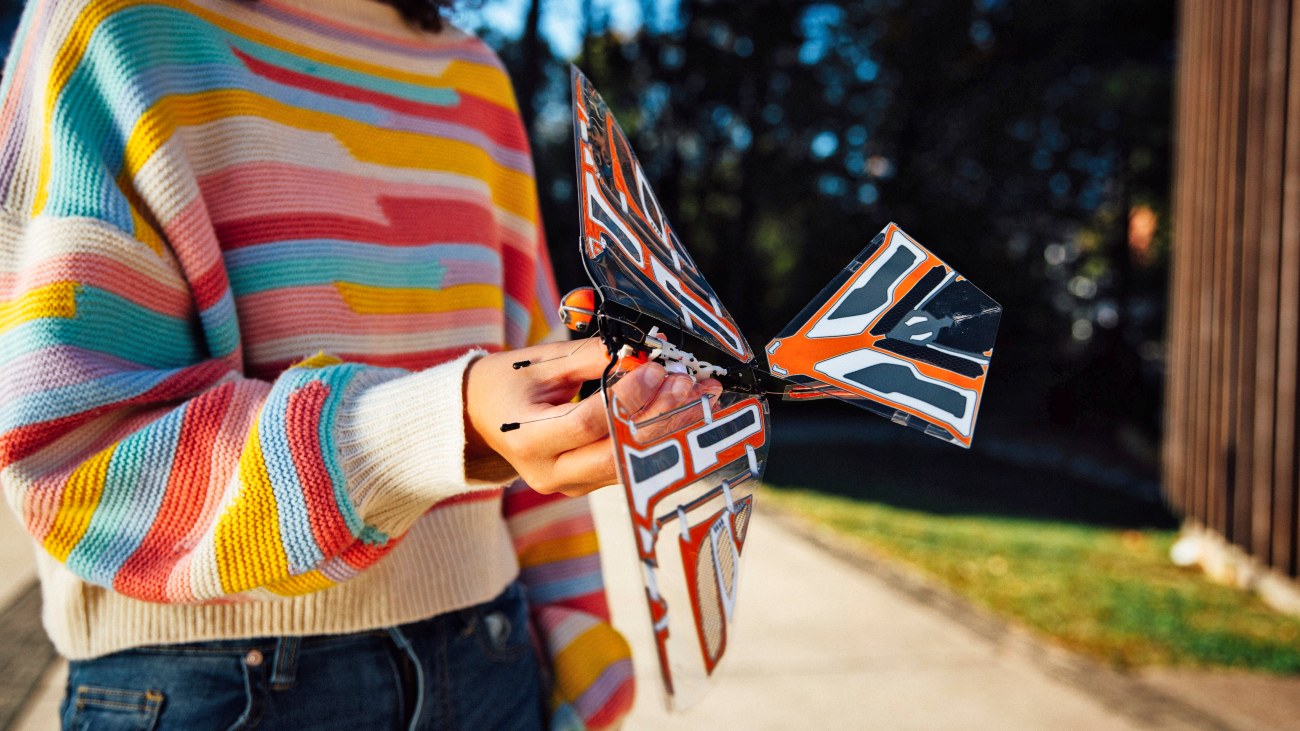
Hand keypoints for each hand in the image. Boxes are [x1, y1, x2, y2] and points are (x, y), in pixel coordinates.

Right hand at [463, 339, 720, 495]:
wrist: (479, 418)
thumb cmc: (506, 383)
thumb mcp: (539, 362)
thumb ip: (589, 356)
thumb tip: (641, 352)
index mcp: (527, 439)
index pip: (587, 423)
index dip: (626, 397)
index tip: (654, 369)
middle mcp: (550, 473)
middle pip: (617, 453)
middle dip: (660, 417)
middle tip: (690, 382)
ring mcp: (571, 485)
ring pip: (631, 464)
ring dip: (670, 429)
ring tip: (701, 395)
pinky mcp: (588, 484)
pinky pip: (631, 465)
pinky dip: (660, 437)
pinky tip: (686, 411)